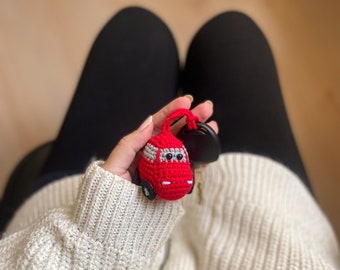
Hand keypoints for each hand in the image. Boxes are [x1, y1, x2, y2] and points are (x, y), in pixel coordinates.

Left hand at [101, 96, 217, 180]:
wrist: (114, 219)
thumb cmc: (109, 191)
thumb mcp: (115, 164)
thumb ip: (130, 143)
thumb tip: (149, 121)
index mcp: (140, 147)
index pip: (157, 125)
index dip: (172, 111)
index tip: (185, 100)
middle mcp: (154, 155)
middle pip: (175, 133)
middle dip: (191, 119)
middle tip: (207, 108)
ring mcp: (165, 168)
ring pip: (184, 148)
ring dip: (199, 137)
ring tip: (213, 127)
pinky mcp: (172, 183)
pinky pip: (188, 169)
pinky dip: (199, 160)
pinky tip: (208, 151)